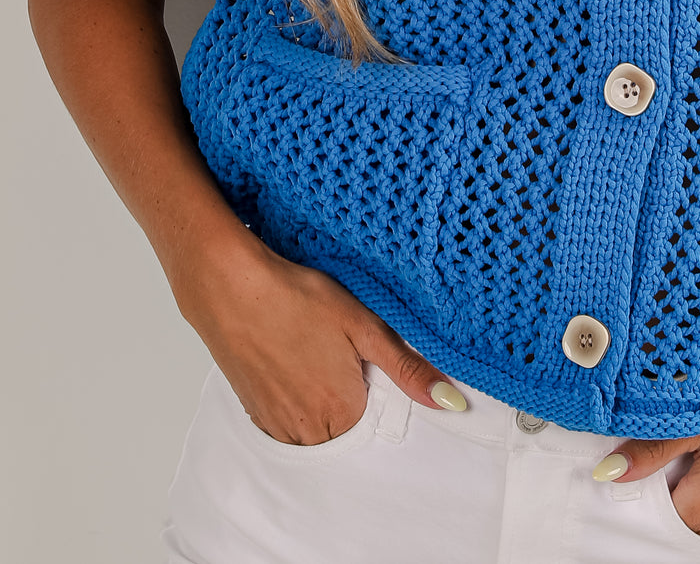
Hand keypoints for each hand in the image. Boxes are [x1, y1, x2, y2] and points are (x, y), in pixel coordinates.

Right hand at [171, 228, 467, 443]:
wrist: (230, 287)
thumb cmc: (297, 298)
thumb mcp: (363, 325)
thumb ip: (407, 368)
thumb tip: (451, 402)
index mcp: (342, 412)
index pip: (376, 415)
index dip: (370, 379)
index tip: (357, 353)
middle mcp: (308, 431)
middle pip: (345, 424)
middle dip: (346, 392)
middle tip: (332, 347)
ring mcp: (276, 425)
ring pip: (314, 426)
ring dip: (318, 398)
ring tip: (308, 350)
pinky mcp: (253, 413)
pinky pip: (286, 421)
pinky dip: (293, 398)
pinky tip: (289, 359)